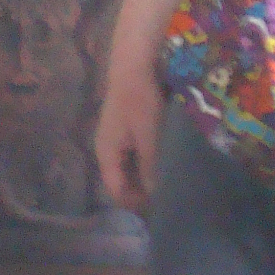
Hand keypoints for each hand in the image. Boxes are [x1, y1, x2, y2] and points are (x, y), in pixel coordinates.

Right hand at [95, 69, 163, 210]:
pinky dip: (146, 163)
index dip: (135, 204)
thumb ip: (150, 166)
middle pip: (122, 181)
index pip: (116, 190)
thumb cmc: (139, 100)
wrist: (134, 65)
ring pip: (130, 169)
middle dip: (142, 192)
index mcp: (106, 153)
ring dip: (146, 177)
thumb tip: (156, 195)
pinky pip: (134, 156)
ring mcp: (116, 139)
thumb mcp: (148, 136)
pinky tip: (164, 163)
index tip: (158, 210)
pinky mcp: (126, 130)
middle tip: (167, 198)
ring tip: (168, 183)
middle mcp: (107, 149)